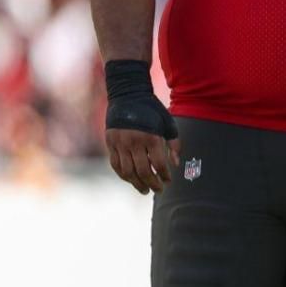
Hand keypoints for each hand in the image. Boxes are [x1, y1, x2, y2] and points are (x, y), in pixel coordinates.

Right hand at [103, 59, 179, 194]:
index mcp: (151, 137)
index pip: (158, 164)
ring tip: (145, 190)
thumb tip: (175, 164)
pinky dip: (123, 175)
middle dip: (152, 184)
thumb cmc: (152, 111)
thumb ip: (174, 144)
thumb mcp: (168, 124)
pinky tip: (131, 180)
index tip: (169, 181)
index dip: (165, 176)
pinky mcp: (110, 143)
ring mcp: (120, 143)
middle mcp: (135, 142)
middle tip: (158, 190)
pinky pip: (116, 165)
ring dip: (136, 184)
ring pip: (127, 171)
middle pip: (143, 171)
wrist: (128, 96)